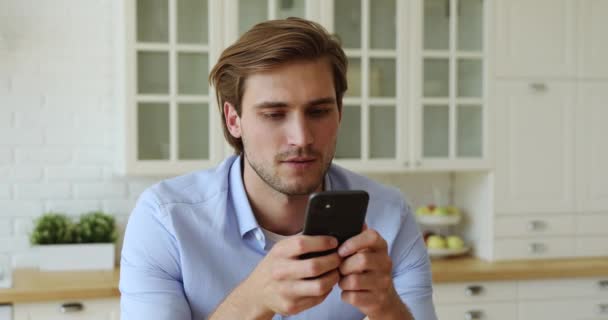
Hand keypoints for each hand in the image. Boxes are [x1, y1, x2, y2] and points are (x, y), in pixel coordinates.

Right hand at [210, 235, 341, 318]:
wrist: (257, 292)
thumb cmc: (275, 266)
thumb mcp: (281, 250)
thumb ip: (301, 243)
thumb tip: (329, 235)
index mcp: (278, 253)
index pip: (302, 244)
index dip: (322, 242)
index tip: (334, 242)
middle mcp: (280, 272)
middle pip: (314, 266)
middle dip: (333, 261)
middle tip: (339, 258)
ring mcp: (285, 291)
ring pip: (319, 286)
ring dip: (333, 277)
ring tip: (336, 271)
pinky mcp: (291, 306)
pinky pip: (317, 299)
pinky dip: (326, 290)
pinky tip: (326, 283)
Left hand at [337, 226, 410, 319]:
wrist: (383, 298)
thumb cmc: (367, 270)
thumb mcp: (365, 251)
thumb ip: (356, 237)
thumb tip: (343, 219)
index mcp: (381, 247)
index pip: (372, 236)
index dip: (354, 242)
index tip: (341, 250)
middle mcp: (386, 263)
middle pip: (361, 260)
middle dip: (344, 266)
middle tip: (340, 269)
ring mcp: (384, 283)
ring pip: (354, 280)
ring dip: (343, 282)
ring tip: (343, 280)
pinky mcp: (377, 300)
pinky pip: (353, 297)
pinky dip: (345, 295)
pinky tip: (348, 292)